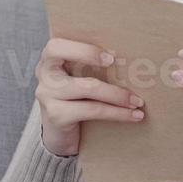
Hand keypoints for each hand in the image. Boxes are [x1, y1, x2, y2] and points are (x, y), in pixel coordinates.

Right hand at [34, 38, 145, 157]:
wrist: (60, 135)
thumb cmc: (76, 100)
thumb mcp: (79, 79)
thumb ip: (91, 66)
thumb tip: (131, 61)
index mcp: (50, 59)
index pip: (56, 46)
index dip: (82, 48)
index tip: (110, 57)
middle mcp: (44, 74)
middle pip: (66, 60)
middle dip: (94, 59)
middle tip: (126, 69)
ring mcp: (47, 95)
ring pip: (87, 88)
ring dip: (117, 94)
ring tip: (138, 101)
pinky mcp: (56, 115)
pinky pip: (91, 110)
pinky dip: (116, 113)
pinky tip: (133, 115)